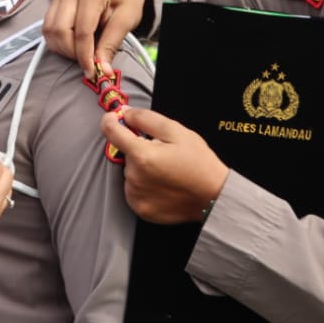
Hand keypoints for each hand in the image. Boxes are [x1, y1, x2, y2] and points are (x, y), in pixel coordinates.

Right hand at [42, 0, 150, 75]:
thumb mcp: (127, 20)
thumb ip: (111, 44)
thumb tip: (102, 70)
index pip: (82, 31)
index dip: (85, 56)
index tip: (92, 72)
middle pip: (60, 31)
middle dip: (71, 53)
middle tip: (87, 62)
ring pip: (49, 30)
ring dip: (62, 48)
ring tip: (80, 52)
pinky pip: (48, 26)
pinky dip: (57, 40)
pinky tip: (73, 43)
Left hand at [101, 107, 229, 224]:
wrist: (213, 196)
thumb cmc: (199, 163)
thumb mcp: (177, 131)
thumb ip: (146, 119)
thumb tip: (125, 113)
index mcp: (141, 155)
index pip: (110, 131)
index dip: (110, 120)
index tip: (113, 118)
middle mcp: (134, 176)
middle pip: (125, 153)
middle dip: (138, 148)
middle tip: (163, 153)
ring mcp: (135, 194)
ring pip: (129, 172)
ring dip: (141, 168)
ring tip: (165, 171)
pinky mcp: (140, 208)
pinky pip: (133, 190)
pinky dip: (143, 185)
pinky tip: (162, 184)